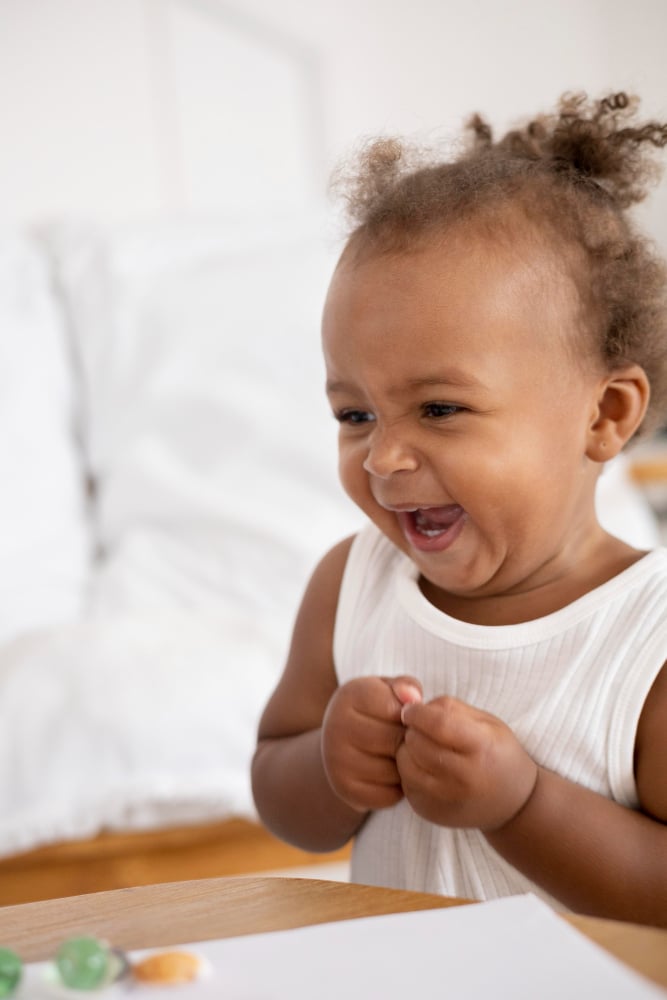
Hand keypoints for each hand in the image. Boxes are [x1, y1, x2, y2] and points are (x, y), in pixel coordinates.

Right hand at [321, 675, 421, 812]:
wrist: (340, 746)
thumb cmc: (374, 713)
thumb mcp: (388, 691)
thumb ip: (405, 687)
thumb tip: (414, 698)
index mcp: (349, 695)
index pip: (398, 709)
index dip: (411, 717)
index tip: (406, 718)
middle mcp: (336, 726)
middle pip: (395, 740)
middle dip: (409, 743)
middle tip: (406, 740)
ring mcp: (337, 760)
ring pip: (394, 770)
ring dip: (405, 768)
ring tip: (397, 757)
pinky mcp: (344, 789)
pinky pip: (389, 795)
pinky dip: (397, 789)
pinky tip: (390, 776)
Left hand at [397, 696, 537, 830]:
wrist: (512, 805)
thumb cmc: (498, 754)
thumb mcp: (487, 723)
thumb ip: (450, 708)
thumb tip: (412, 704)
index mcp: (482, 749)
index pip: (438, 724)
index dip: (418, 712)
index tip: (410, 709)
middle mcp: (463, 778)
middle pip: (417, 743)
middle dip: (413, 730)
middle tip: (421, 729)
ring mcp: (444, 799)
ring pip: (405, 764)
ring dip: (407, 750)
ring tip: (422, 747)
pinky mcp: (428, 811)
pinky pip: (404, 783)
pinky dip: (409, 770)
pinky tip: (425, 767)